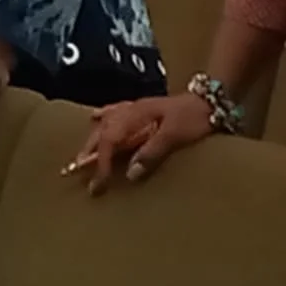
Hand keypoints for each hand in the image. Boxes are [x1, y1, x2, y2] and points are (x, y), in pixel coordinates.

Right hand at [66, 92, 214, 196]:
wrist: (209, 100)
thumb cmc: (193, 118)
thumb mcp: (175, 136)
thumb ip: (152, 153)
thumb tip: (130, 174)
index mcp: (136, 117)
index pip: (110, 141)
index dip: (102, 163)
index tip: (98, 184)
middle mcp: (130, 111)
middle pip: (103, 133)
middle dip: (89, 154)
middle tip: (76, 174)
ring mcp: (135, 108)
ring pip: (105, 124)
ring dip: (92, 140)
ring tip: (81, 155)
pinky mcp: (142, 109)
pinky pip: (114, 112)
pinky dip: (102, 118)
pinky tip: (94, 118)